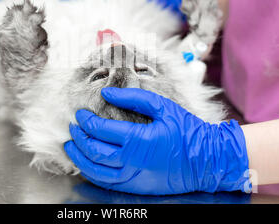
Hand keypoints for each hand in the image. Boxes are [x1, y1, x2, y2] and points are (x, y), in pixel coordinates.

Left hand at [64, 87, 250, 194]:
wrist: (207, 161)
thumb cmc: (187, 131)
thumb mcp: (162, 107)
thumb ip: (133, 97)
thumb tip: (108, 92)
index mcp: (138, 140)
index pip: (100, 131)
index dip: (86, 121)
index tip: (80, 114)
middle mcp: (132, 162)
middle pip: (94, 151)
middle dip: (79, 138)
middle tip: (73, 127)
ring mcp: (134, 177)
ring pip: (96, 171)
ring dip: (80, 158)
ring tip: (71, 147)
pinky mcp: (137, 187)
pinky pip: (107, 183)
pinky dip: (92, 173)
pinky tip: (87, 164)